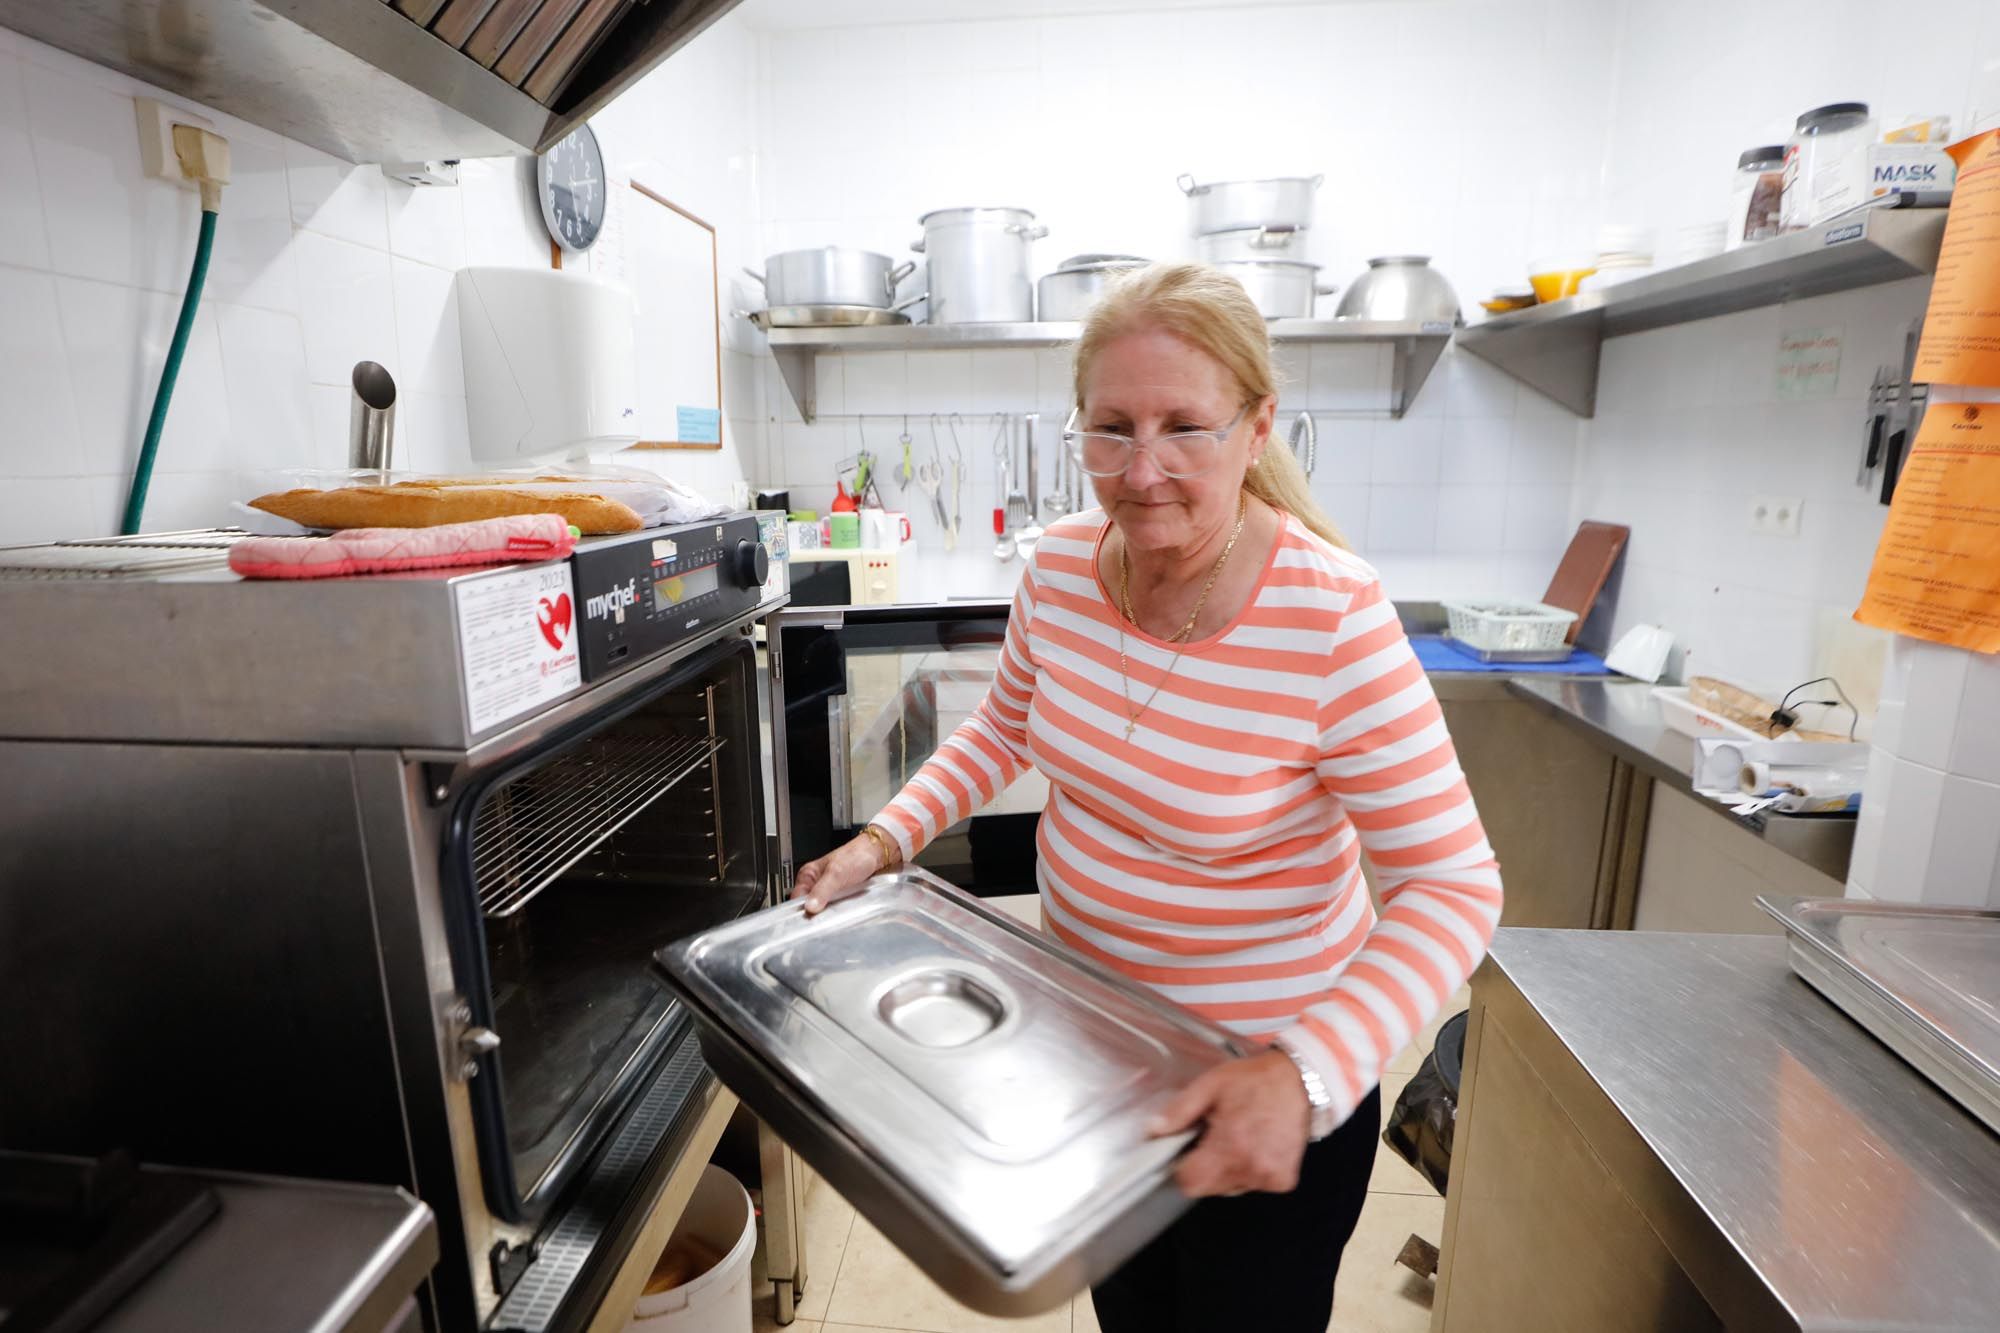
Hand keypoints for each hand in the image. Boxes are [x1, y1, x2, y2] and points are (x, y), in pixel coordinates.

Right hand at [790, 833, 885, 914]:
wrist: (877, 856)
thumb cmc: (856, 856)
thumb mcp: (836, 873)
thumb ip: (822, 890)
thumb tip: (810, 906)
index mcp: (808, 876)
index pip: (796, 900)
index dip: (802, 911)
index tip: (809, 920)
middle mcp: (816, 885)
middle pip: (809, 908)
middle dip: (816, 915)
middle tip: (825, 919)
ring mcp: (828, 893)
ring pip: (823, 911)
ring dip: (829, 915)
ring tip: (835, 916)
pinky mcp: (840, 898)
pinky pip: (836, 910)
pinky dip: (839, 913)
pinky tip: (843, 914)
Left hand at [1149, 1049, 1311, 1197]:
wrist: (1301, 1082)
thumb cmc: (1254, 1081)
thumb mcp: (1210, 1085)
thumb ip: (1180, 1111)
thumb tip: (1154, 1130)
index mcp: (1229, 1145)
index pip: (1190, 1182)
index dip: (1183, 1168)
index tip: (1189, 1151)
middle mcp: (1250, 1167)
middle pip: (1209, 1187)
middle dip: (1206, 1166)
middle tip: (1218, 1136)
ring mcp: (1268, 1177)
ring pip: (1231, 1187)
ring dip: (1229, 1169)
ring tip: (1241, 1137)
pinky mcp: (1283, 1180)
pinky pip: (1254, 1184)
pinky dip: (1251, 1169)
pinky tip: (1258, 1145)